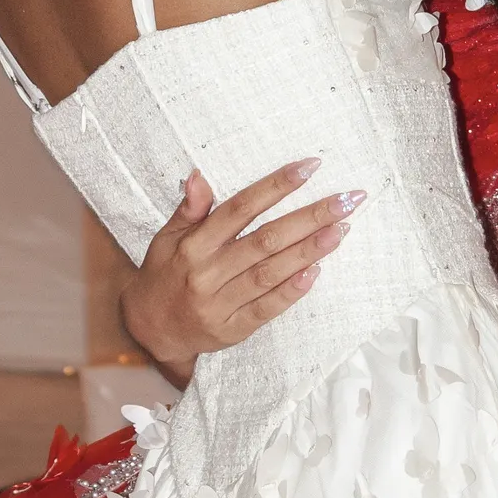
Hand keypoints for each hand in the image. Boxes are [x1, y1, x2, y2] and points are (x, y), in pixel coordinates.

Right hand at [120, 162, 361, 386]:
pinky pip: (267, 308)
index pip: (240, 209)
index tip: (309, 168)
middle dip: (309, 217)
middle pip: (265, 240)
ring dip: (309, 250)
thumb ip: (189, 209)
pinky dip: (293, 290)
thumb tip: (200, 175)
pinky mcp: (233, 329)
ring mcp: (221, 304)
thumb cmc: (165, 275)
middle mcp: (208, 273)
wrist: (150, 330)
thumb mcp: (166, 238)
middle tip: (346, 200)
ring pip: (271, 273)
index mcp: (193, 246)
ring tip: (341, 229)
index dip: (275, 186)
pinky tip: (318, 270)